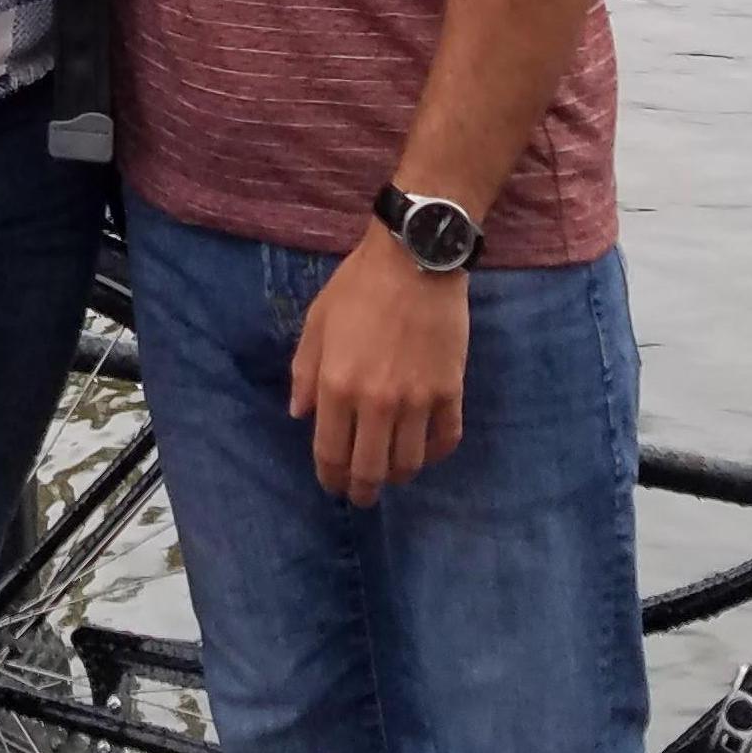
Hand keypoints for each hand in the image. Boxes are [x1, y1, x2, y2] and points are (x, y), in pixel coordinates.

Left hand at [288, 232, 469, 507]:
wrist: (416, 258)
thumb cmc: (359, 285)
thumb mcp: (318, 320)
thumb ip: (305, 371)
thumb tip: (300, 415)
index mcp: (338, 385)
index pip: (331, 454)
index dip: (330, 478)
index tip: (332, 485)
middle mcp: (377, 402)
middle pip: (370, 471)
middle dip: (363, 491)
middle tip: (362, 494)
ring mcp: (417, 400)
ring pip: (409, 465)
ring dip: (397, 476)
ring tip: (392, 472)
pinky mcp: (451, 392)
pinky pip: (445, 441)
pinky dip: (434, 454)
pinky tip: (424, 449)